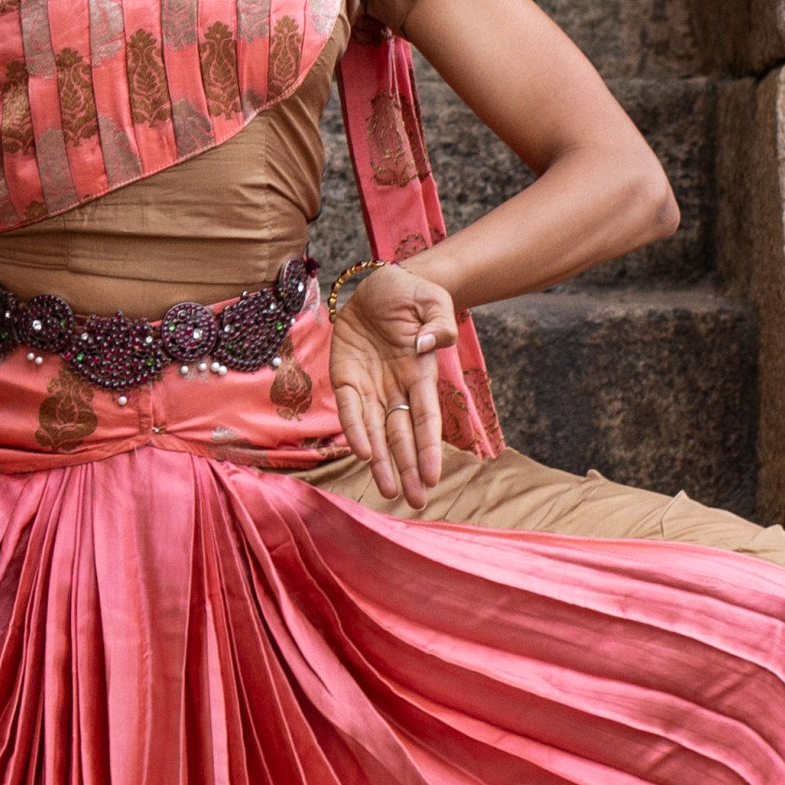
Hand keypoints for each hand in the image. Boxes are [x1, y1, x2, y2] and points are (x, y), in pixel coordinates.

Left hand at [328, 261, 462, 504]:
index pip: (427, 418)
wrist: (380, 282)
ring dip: (382, 461)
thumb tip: (432, 344)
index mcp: (421, 373)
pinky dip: (354, 431)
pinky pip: (348, 409)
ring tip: (388, 491)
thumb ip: (439, 323)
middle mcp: (397, 387)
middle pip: (403, 434)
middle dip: (408, 467)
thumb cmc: (412, 294)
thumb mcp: (433, 301)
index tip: (433, 477)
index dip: (429, 448)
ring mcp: (370, 385)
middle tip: (416, 502)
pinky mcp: (345, 378)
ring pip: (376, 431)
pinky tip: (362, 454)